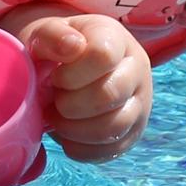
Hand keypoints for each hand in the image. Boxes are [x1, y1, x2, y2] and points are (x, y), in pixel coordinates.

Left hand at [8, 10, 152, 162]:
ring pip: (115, 128)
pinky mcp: (132, 133)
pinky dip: (81, 148)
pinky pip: (111, 151)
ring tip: (55, 117)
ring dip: (74, 129)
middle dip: (71, 103)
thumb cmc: (54, 48)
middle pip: (110, 94)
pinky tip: (65, 134)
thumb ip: (53, 35)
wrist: (63, 66)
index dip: (72, 73)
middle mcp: (136, 71)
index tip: (54, 77)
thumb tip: (72, 47)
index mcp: (116, 39)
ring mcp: (139, 104)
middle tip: (54, 100)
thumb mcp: (46, 33)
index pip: (103, 55)